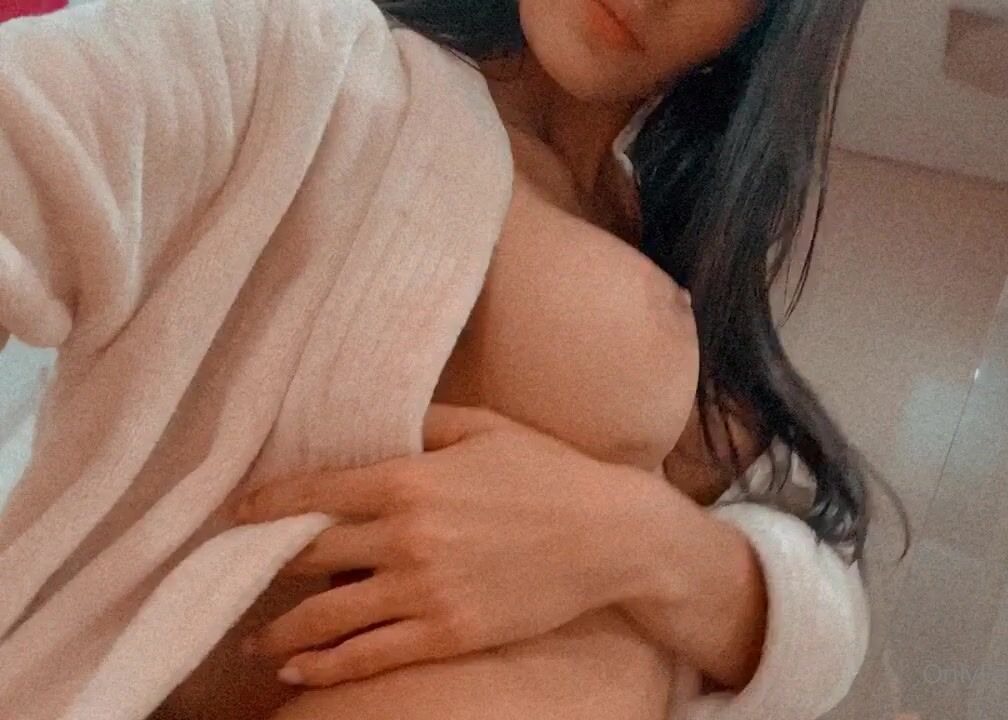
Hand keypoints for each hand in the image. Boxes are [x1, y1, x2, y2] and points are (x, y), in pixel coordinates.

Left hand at [232, 404, 667, 686]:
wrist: (611, 536)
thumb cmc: (551, 473)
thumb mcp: (486, 428)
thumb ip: (423, 422)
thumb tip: (372, 422)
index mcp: (410, 480)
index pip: (314, 492)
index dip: (266, 504)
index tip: (239, 514)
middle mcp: (406, 537)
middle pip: (309, 556)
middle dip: (268, 565)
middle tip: (241, 575)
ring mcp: (425, 591)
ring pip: (326, 616)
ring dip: (282, 632)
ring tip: (259, 641)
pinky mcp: (448, 633)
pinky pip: (369, 656)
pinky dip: (326, 666)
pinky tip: (299, 672)